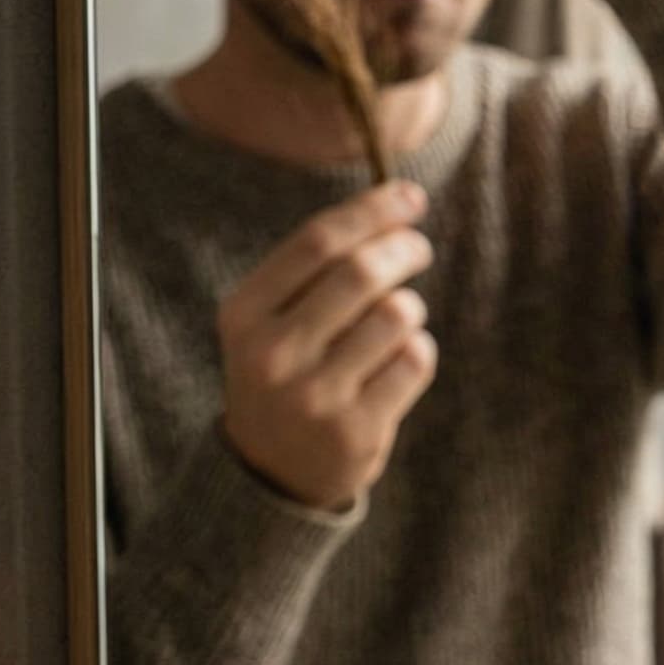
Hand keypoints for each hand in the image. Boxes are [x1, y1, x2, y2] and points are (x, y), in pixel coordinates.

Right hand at [217, 182, 439, 509]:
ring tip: (396, 321)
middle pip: (362, 272)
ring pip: (397, 315)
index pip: (318, 241)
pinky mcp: (355, 430)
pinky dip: (419, 350)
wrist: (273, 467)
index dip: (372, 210)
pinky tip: (398, 361)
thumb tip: (401, 202)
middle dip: (404, 248)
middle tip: (418, 248)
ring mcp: (313, 396)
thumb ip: (321, 264)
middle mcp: (271, 354)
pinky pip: (416, 360)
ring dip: (410, 308)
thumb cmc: (289, 366)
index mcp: (244, 314)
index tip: (410, 197)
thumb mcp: (274, 316)